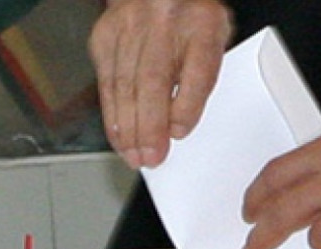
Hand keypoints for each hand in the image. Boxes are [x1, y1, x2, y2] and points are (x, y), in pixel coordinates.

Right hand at [89, 0, 231, 167]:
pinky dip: (111, 113)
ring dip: (128, 126)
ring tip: (133, 154)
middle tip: (150, 158)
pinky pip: (106, 80)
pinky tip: (117, 135)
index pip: (196, 68)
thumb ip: (204, 77)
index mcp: (202, 24)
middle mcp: (164, 22)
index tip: (179, 133)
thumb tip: (182, 122)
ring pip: (125, 84)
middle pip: (154, 80)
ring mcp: (130, 27)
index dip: (186, 105)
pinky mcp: (105, 36)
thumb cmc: (191, 19)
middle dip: (150, 126)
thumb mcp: (215, 40)